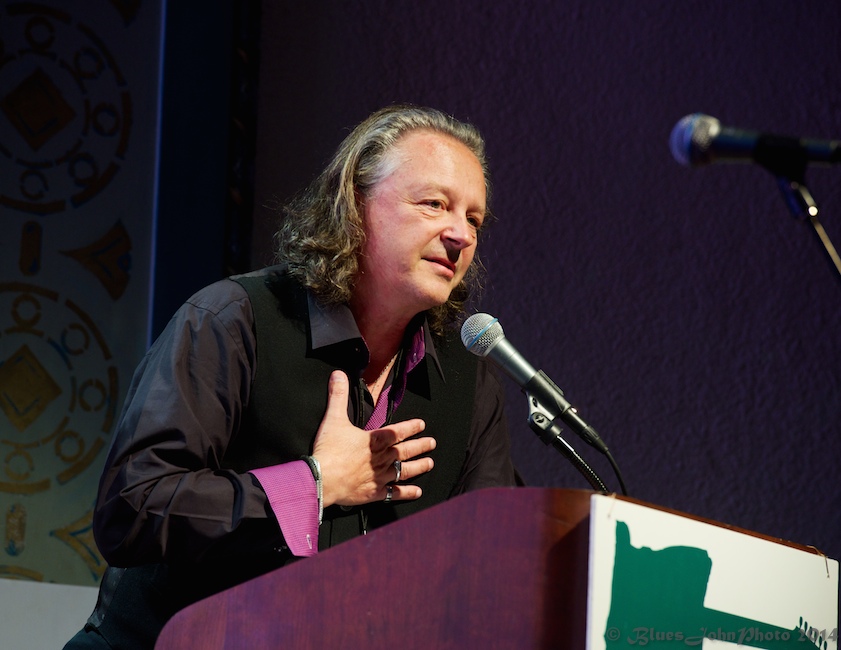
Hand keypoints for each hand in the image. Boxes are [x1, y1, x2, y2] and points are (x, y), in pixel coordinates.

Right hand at [312, 370, 435, 507]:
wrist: (322, 479)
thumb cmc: (329, 449)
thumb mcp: (333, 418)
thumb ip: (337, 395)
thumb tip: (338, 374)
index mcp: (375, 440)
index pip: (398, 431)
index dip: (412, 427)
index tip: (422, 424)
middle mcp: (382, 458)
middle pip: (406, 451)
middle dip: (420, 446)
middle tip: (432, 443)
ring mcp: (380, 476)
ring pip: (404, 470)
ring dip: (419, 466)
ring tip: (430, 463)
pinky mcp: (375, 492)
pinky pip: (395, 493)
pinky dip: (407, 492)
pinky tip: (417, 492)